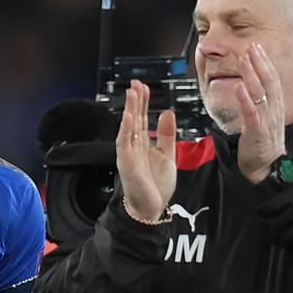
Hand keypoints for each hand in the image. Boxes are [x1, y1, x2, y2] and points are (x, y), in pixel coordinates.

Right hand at [116, 80, 177, 220]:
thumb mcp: (168, 155)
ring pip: (128, 126)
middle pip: (134, 118)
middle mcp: (134, 145)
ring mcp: (128, 153)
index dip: (143, 102)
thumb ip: (166, 135)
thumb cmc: (157, 185)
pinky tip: (128, 116)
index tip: (143, 86)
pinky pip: (124, 142)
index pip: (142, 117)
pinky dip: (126, 129)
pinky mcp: (126, 162)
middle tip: (136, 83)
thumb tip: (166, 113)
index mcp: (144, 143)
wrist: (151, 209)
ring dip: (130, 109)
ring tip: (131, 93)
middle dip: (135, 100)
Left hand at [235, 43, 286, 182]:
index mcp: (275, 107)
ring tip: (244, 58)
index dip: (265, 63)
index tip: (257, 48)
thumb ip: (261, 102)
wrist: (267, 168)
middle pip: (269, 82)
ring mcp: (266, 121)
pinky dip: (245, 99)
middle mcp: (273, 111)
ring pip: (260, 93)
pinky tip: (238, 86)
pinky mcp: (256, 132)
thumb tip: (252, 86)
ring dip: (252, 74)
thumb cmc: (263, 144)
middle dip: (260, 62)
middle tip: (252, 46)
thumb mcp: (265, 118)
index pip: (272, 80)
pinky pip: (251, 113)